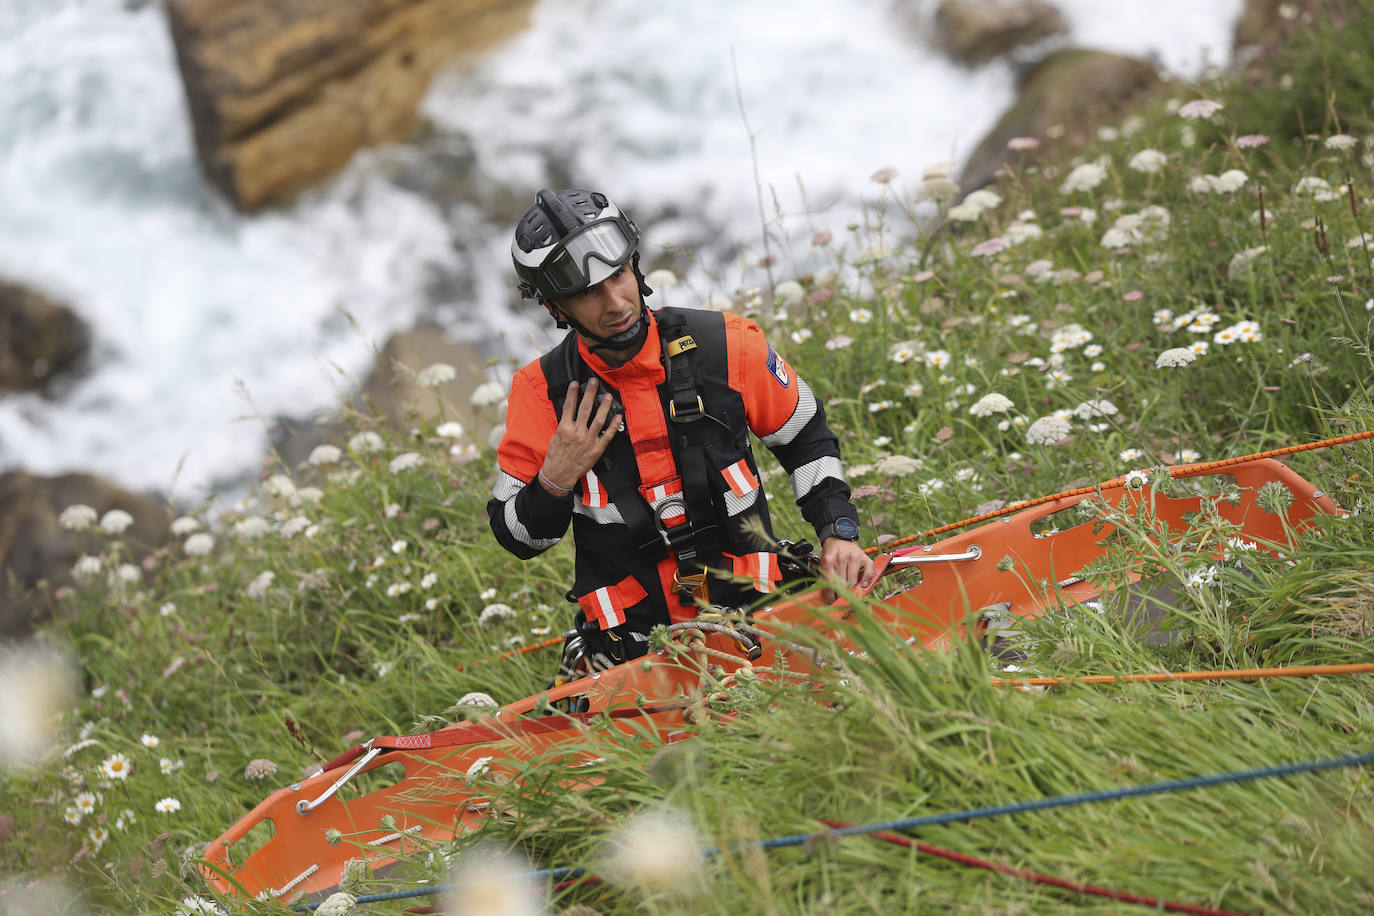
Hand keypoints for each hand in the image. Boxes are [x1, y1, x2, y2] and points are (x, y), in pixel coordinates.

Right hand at [539, 379, 619, 494]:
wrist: (559, 474)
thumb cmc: (556, 456)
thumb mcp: (555, 436)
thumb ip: (564, 424)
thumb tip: (571, 411)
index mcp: (565, 428)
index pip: (569, 406)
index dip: (573, 393)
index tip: (576, 383)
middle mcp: (577, 433)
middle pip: (585, 408)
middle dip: (590, 393)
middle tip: (594, 382)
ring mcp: (588, 440)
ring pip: (598, 419)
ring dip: (604, 406)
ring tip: (607, 395)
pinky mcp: (596, 449)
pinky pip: (607, 435)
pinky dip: (613, 425)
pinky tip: (618, 416)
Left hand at [819, 538, 876, 603]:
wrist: (840, 538)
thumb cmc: (832, 553)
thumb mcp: (824, 563)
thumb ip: (825, 578)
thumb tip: (828, 598)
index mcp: (828, 560)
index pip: (829, 584)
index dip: (831, 596)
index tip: (832, 603)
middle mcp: (841, 558)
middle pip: (842, 584)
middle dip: (841, 595)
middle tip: (840, 601)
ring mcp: (853, 557)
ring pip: (853, 581)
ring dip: (851, 591)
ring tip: (849, 595)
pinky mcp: (864, 557)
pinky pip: (868, 572)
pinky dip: (866, 581)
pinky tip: (863, 586)